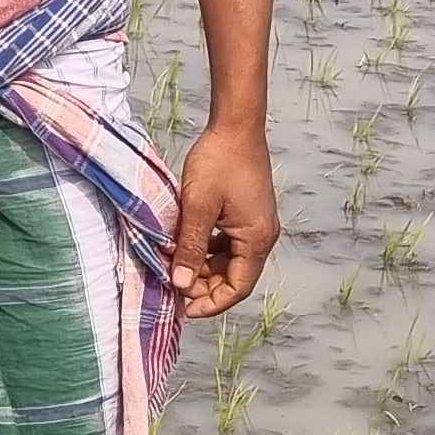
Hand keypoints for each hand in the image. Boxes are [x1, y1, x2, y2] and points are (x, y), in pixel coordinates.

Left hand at [168, 113, 277, 319]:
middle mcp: (262, 236)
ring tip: (175, 269)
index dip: (211, 303)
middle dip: (205, 287)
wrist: (236, 124)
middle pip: (234, 277)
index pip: (237, 288)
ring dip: (204, 268)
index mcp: (256, 239)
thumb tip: (181, 285)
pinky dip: (207, 250)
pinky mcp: (246, 213)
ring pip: (229, 261)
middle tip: (173, 289)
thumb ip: (191, 248)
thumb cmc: (219, 161)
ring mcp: (255, 224)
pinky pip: (228, 243)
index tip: (183, 309)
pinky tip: (185, 246)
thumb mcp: (198, 207)